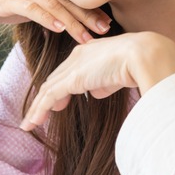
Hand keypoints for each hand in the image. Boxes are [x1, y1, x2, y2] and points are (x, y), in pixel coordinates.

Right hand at [0, 0, 111, 49]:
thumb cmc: (2, 1)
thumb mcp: (28, 0)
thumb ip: (49, 5)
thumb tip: (74, 21)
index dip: (89, 5)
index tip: (106, 21)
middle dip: (86, 14)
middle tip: (104, 29)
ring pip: (51, 3)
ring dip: (71, 22)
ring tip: (86, 37)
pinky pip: (31, 8)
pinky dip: (47, 18)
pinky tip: (60, 29)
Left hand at [20, 32, 174, 130]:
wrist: (145, 55)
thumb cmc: (140, 63)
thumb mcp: (118, 73)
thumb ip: (105, 81)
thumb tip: (95, 92)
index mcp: (90, 51)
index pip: (68, 71)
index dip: (60, 87)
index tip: (57, 103)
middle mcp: (78, 55)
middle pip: (55, 79)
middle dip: (44, 98)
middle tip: (36, 115)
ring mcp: (74, 67)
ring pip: (48, 89)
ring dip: (38, 108)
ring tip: (29, 124)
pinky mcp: (72, 79)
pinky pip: (50, 96)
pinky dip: (39, 110)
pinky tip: (33, 123)